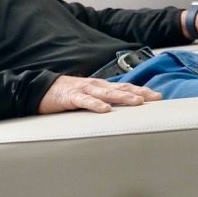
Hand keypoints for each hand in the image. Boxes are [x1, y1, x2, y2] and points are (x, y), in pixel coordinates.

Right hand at [37, 75, 161, 113]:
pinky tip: (105, 110)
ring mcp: (83, 90)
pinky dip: (96, 105)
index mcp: (100, 86)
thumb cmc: (65, 95)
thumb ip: (102, 100)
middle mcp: (95, 85)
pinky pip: (85, 101)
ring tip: (137, 102)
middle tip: (155, 98)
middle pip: (121, 88)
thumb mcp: (88, 96)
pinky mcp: (70, 97)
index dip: (141, 90)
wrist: (39, 89)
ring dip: (123, 97)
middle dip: (139, 93)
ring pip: (106, 93)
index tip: (158, 96)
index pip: (125, 87)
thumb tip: (120, 111)